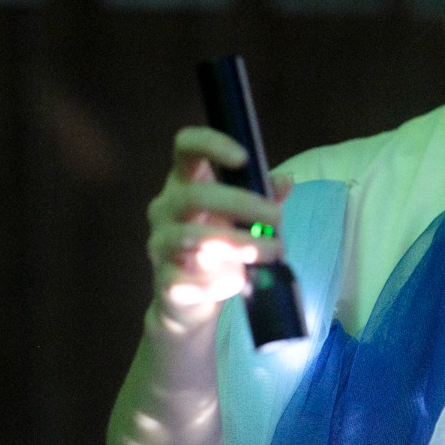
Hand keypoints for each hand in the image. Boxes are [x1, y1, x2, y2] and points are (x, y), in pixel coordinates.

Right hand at [146, 127, 290, 324]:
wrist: (189, 300)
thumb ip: (263, 197)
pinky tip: (240, 281)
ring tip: (272, 251)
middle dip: (242, 205)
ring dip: (238, 242)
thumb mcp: (242, 218)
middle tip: (277, 217)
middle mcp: (165, 208)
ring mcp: (160, 244)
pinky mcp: (164, 281)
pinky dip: (218, 281)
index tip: (244, 158)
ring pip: (191, 236)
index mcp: (184, 183)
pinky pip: (186, 278)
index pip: (185, 147)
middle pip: (194, 195)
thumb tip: (284, 180)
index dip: (211, 144)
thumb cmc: (218, 246)